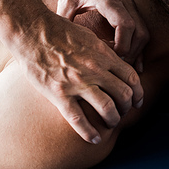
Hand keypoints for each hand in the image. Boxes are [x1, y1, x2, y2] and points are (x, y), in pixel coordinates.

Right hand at [15, 10, 142, 143]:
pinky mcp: (59, 94)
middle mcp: (94, 70)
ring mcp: (77, 83)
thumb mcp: (86, 34)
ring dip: (113, 119)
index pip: (131, 77)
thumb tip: (115, 56)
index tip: (137, 100)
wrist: (30, 31)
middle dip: (127, 107)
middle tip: (123, 112)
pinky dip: (89, 132)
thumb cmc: (56, 30)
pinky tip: (94, 139)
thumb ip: (102, 48)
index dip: (138, 92)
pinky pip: (78, 119)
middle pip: (124, 95)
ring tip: (110, 124)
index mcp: (102, 54)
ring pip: (107, 108)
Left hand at [57, 0, 149, 70]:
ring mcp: (131, 7)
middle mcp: (124, 3)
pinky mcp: (133, 11)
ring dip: (136, 53)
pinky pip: (142, 32)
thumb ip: (63, 18)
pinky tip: (135, 64)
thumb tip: (55, 41)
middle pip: (139, 32)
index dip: (122, 43)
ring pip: (144, 33)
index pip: (124, 23)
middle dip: (131, 53)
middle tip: (117, 68)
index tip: (114, 58)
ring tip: (123, 69)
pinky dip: (139, 49)